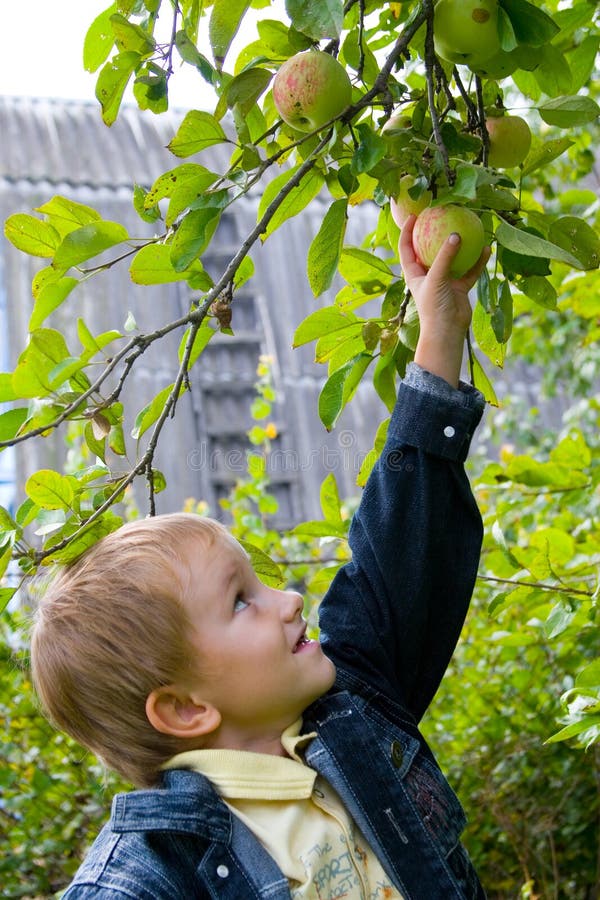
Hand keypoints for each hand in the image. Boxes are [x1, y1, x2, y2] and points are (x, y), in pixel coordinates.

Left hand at [399, 215, 489, 386]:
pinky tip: (487, 248)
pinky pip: (470, 269)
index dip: (407, 231)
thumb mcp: (436, 278)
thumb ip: (445, 257)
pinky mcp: (460, 286)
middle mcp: (429, 274)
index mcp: (414, 273)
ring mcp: (445, 280)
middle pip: (430, 248)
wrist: (447, 331)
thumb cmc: (433, 307)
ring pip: (454, 257)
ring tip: (469, 227)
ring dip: (461, 245)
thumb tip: (455, 234)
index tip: (414, 215)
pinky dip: (478, 261)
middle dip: (435, 232)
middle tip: (443, 214)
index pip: (407, 247)